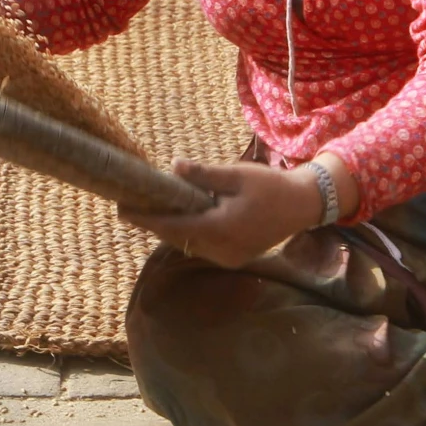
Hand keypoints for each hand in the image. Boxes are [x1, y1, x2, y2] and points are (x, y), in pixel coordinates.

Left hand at [122, 155, 354, 267]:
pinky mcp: (233, 258)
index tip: (122, 210)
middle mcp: (221, 250)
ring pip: (188, 244)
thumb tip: (173, 167)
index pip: (172, 226)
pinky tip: (178, 219)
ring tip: (149, 210)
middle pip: (177, 238)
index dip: (145, 219)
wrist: (303, 206)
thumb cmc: (271, 186)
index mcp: (220, 229)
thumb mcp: (238, 174)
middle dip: (153, 223)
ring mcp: (228, 258)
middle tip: (130, 206)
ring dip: (170, 229)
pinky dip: (187, 234)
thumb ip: (205, 174)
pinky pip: (202, 247)